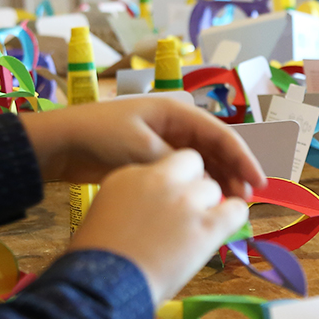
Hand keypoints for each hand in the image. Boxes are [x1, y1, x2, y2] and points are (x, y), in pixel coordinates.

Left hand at [18, 96, 265, 197]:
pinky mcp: (152, 161)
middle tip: (247, 200)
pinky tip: (205, 204)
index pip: (221, 135)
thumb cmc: (101, 137)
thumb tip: (203, 180)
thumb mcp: (142, 149)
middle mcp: (175, 126)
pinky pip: (184, 174)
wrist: (60, 144)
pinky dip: (197, 187)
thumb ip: (175, 163)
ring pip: (202, 163)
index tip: (258, 183)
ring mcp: (164, 143)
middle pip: (216, 150)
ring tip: (231, 205)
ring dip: (218, 181)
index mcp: (176, 112)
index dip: (243, 159)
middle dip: (234, 173)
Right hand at [70, 149, 250, 306]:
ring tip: (196, 231)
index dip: (171, 183)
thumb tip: (155, 206)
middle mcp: (161, 181)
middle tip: (184, 214)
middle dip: (191, 186)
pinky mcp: (207, 225)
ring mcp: (186, 201)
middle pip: (191, 166)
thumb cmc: (98, 260)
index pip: (165, 166)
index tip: (167, 202)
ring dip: (208, 206)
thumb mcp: (105, 212)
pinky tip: (223, 228)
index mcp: (131, 175)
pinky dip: (232, 216)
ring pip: (212, 188)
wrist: (105, 286)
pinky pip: (235, 209)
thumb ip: (134, 199)